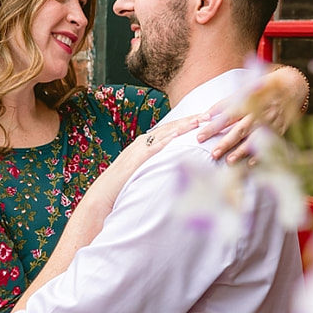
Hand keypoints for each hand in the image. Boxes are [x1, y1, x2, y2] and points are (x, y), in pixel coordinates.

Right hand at [88, 114, 203, 208]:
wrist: (103, 197)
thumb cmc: (124, 188)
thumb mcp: (144, 172)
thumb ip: (158, 166)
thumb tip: (175, 167)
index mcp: (145, 145)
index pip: (170, 131)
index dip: (187, 124)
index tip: (204, 120)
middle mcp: (142, 143)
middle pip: (171, 128)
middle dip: (190, 120)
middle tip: (209, 114)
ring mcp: (138, 149)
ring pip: (165, 133)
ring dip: (183, 126)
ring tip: (199, 120)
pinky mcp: (135, 158)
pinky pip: (153, 146)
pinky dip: (166, 139)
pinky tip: (178, 135)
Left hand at [197, 65, 307, 162]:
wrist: (292, 86)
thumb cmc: (263, 88)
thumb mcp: (244, 90)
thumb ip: (225, 103)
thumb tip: (206, 114)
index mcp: (248, 102)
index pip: (227, 116)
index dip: (213, 126)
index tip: (200, 135)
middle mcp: (259, 113)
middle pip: (240, 130)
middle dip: (226, 142)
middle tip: (213, 153)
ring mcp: (270, 122)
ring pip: (254, 139)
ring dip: (241, 151)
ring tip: (229, 161)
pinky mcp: (279, 130)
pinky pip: (269, 144)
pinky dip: (260, 154)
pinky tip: (250, 164)